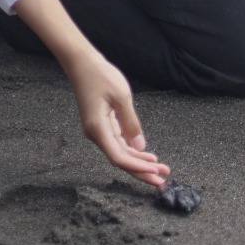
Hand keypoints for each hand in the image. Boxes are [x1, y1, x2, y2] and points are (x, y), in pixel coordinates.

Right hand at [62, 52, 170, 187]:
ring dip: (139, 162)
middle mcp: (96, 134)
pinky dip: (132, 150)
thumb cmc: (101, 77)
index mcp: (98, 130)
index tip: (155, 172)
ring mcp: (98, 131)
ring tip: (159, 168)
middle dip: (142, 171)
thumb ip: (131, 123)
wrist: (82, 64)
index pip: (119, 158)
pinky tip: (146, 154)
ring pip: (120, 153)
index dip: (138, 167)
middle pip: (121, 160)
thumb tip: (140, 146)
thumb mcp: (121, 97)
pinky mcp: (101, 125)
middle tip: (162, 180)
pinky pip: (118, 143)